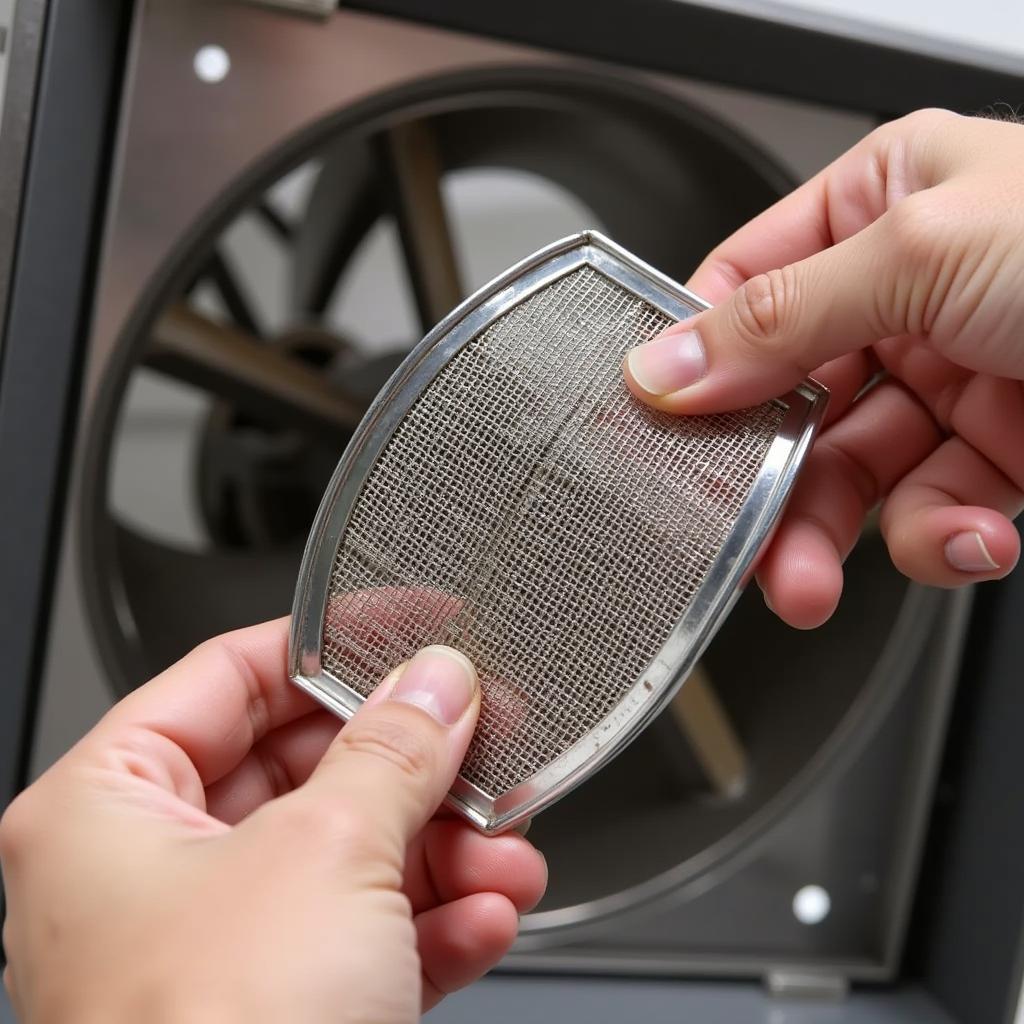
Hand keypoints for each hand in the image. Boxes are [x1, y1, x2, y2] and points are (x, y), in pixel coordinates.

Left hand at [0, 619, 545, 1022]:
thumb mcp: (326, 853)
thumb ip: (392, 751)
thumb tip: (435, 684)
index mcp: (108, 811)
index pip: (229, 676)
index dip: (329, 645)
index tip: (406, 628)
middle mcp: (149, 877)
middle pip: (302, 771)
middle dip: (408, 767)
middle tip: (479, 740)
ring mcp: (212, 953)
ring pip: (344, 860)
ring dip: (439, 851)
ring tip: (506, 845)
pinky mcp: (274, 1017)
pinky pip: (361, 942)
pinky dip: (429, 925)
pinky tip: (487, 914)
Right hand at [624, 108, 1023, 626]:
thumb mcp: (924, 253)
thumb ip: (780, 318)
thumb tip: (667, 366)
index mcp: (882, 207)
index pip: (745, 288)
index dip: (698, 361)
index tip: (658, 423)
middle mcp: (908, 294)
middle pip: (790, 402)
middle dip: (764, 484)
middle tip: (734, 543)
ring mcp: (953, 379)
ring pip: (851, 475)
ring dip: (830, 538)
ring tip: (809, 583)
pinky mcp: (1001, 456)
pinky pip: (934, 512)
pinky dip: (942, 540)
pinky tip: (973, 536)